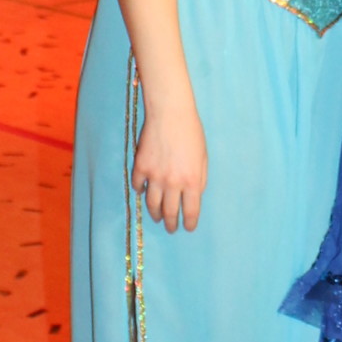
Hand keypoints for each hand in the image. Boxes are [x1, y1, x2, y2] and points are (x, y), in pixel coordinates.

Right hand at [132, 101, 206, 231]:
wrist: (170, 113)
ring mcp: (154, 176)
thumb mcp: (203, 157)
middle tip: (171, 229)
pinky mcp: (140, 167)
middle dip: (171, 224)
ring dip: (155, 214)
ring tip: (158, 217)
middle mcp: (173, 182)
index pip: (190, 212)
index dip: (189, 223)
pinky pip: (138, 186)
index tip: (188, 228)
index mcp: (192, 181)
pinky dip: (141, 192)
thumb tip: (195, 196)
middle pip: (170, 213)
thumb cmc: (192, 132)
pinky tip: (144, 193)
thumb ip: (200, 179)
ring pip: (152, 205)